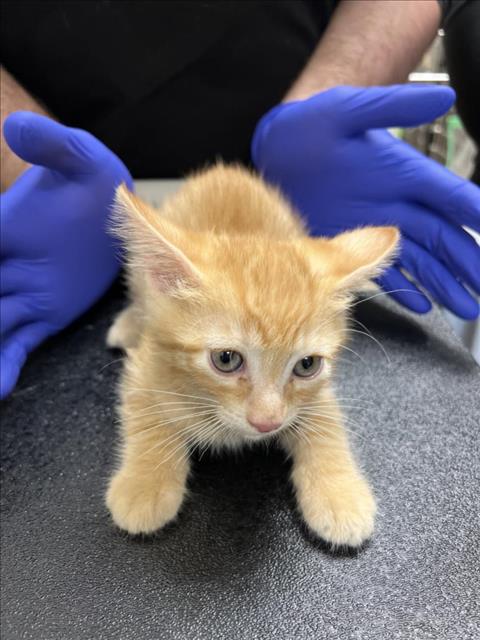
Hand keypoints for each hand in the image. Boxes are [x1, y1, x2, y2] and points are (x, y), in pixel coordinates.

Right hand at [0, 112, 131, 398]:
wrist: (108, 209)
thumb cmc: (86, 179)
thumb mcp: (75, 157)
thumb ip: (50, 146)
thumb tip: (19, 127)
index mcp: (5, 228)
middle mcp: (6, 265)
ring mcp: (24, 292)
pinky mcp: (45, 312)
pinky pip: (20, 341)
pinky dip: (7, 363)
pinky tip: (1, 387)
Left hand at [252, 85, 479, 318]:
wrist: (275, 146)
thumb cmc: (309, 125)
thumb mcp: (347, 110)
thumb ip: (393, 106)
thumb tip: (445, 97)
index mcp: (403, 172)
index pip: (449, 196)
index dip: (472, 213)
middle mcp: (397, 202)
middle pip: (442, 237)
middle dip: (466, 263)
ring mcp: (375, 226)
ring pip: (420, 260)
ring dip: (444, 284)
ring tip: (465, 307)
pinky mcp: (350, 244)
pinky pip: (385, 271)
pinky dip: (405, 289)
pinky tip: (422, 306)